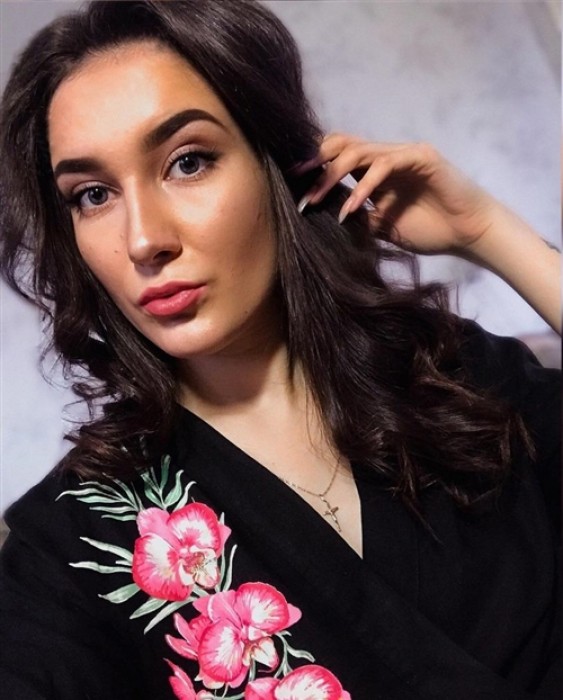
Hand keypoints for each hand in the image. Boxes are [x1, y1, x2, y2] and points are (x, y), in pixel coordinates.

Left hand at [296, 133, 560, 333]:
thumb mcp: (380, 226)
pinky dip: (363, 187)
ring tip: (315, 199)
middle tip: (297, 185)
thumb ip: (357, 215)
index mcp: (375, 170)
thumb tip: (323, 213)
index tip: (292, 184)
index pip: (338, 154)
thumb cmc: (428, 231)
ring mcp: (404, 153)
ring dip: (332, 175)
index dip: (315, 164)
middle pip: (342, 144)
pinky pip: (384, 164)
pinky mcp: (422, 157)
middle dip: (316, 163)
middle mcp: (386, 156)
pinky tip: (350, 209)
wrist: (466, 235)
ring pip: (358, 151)